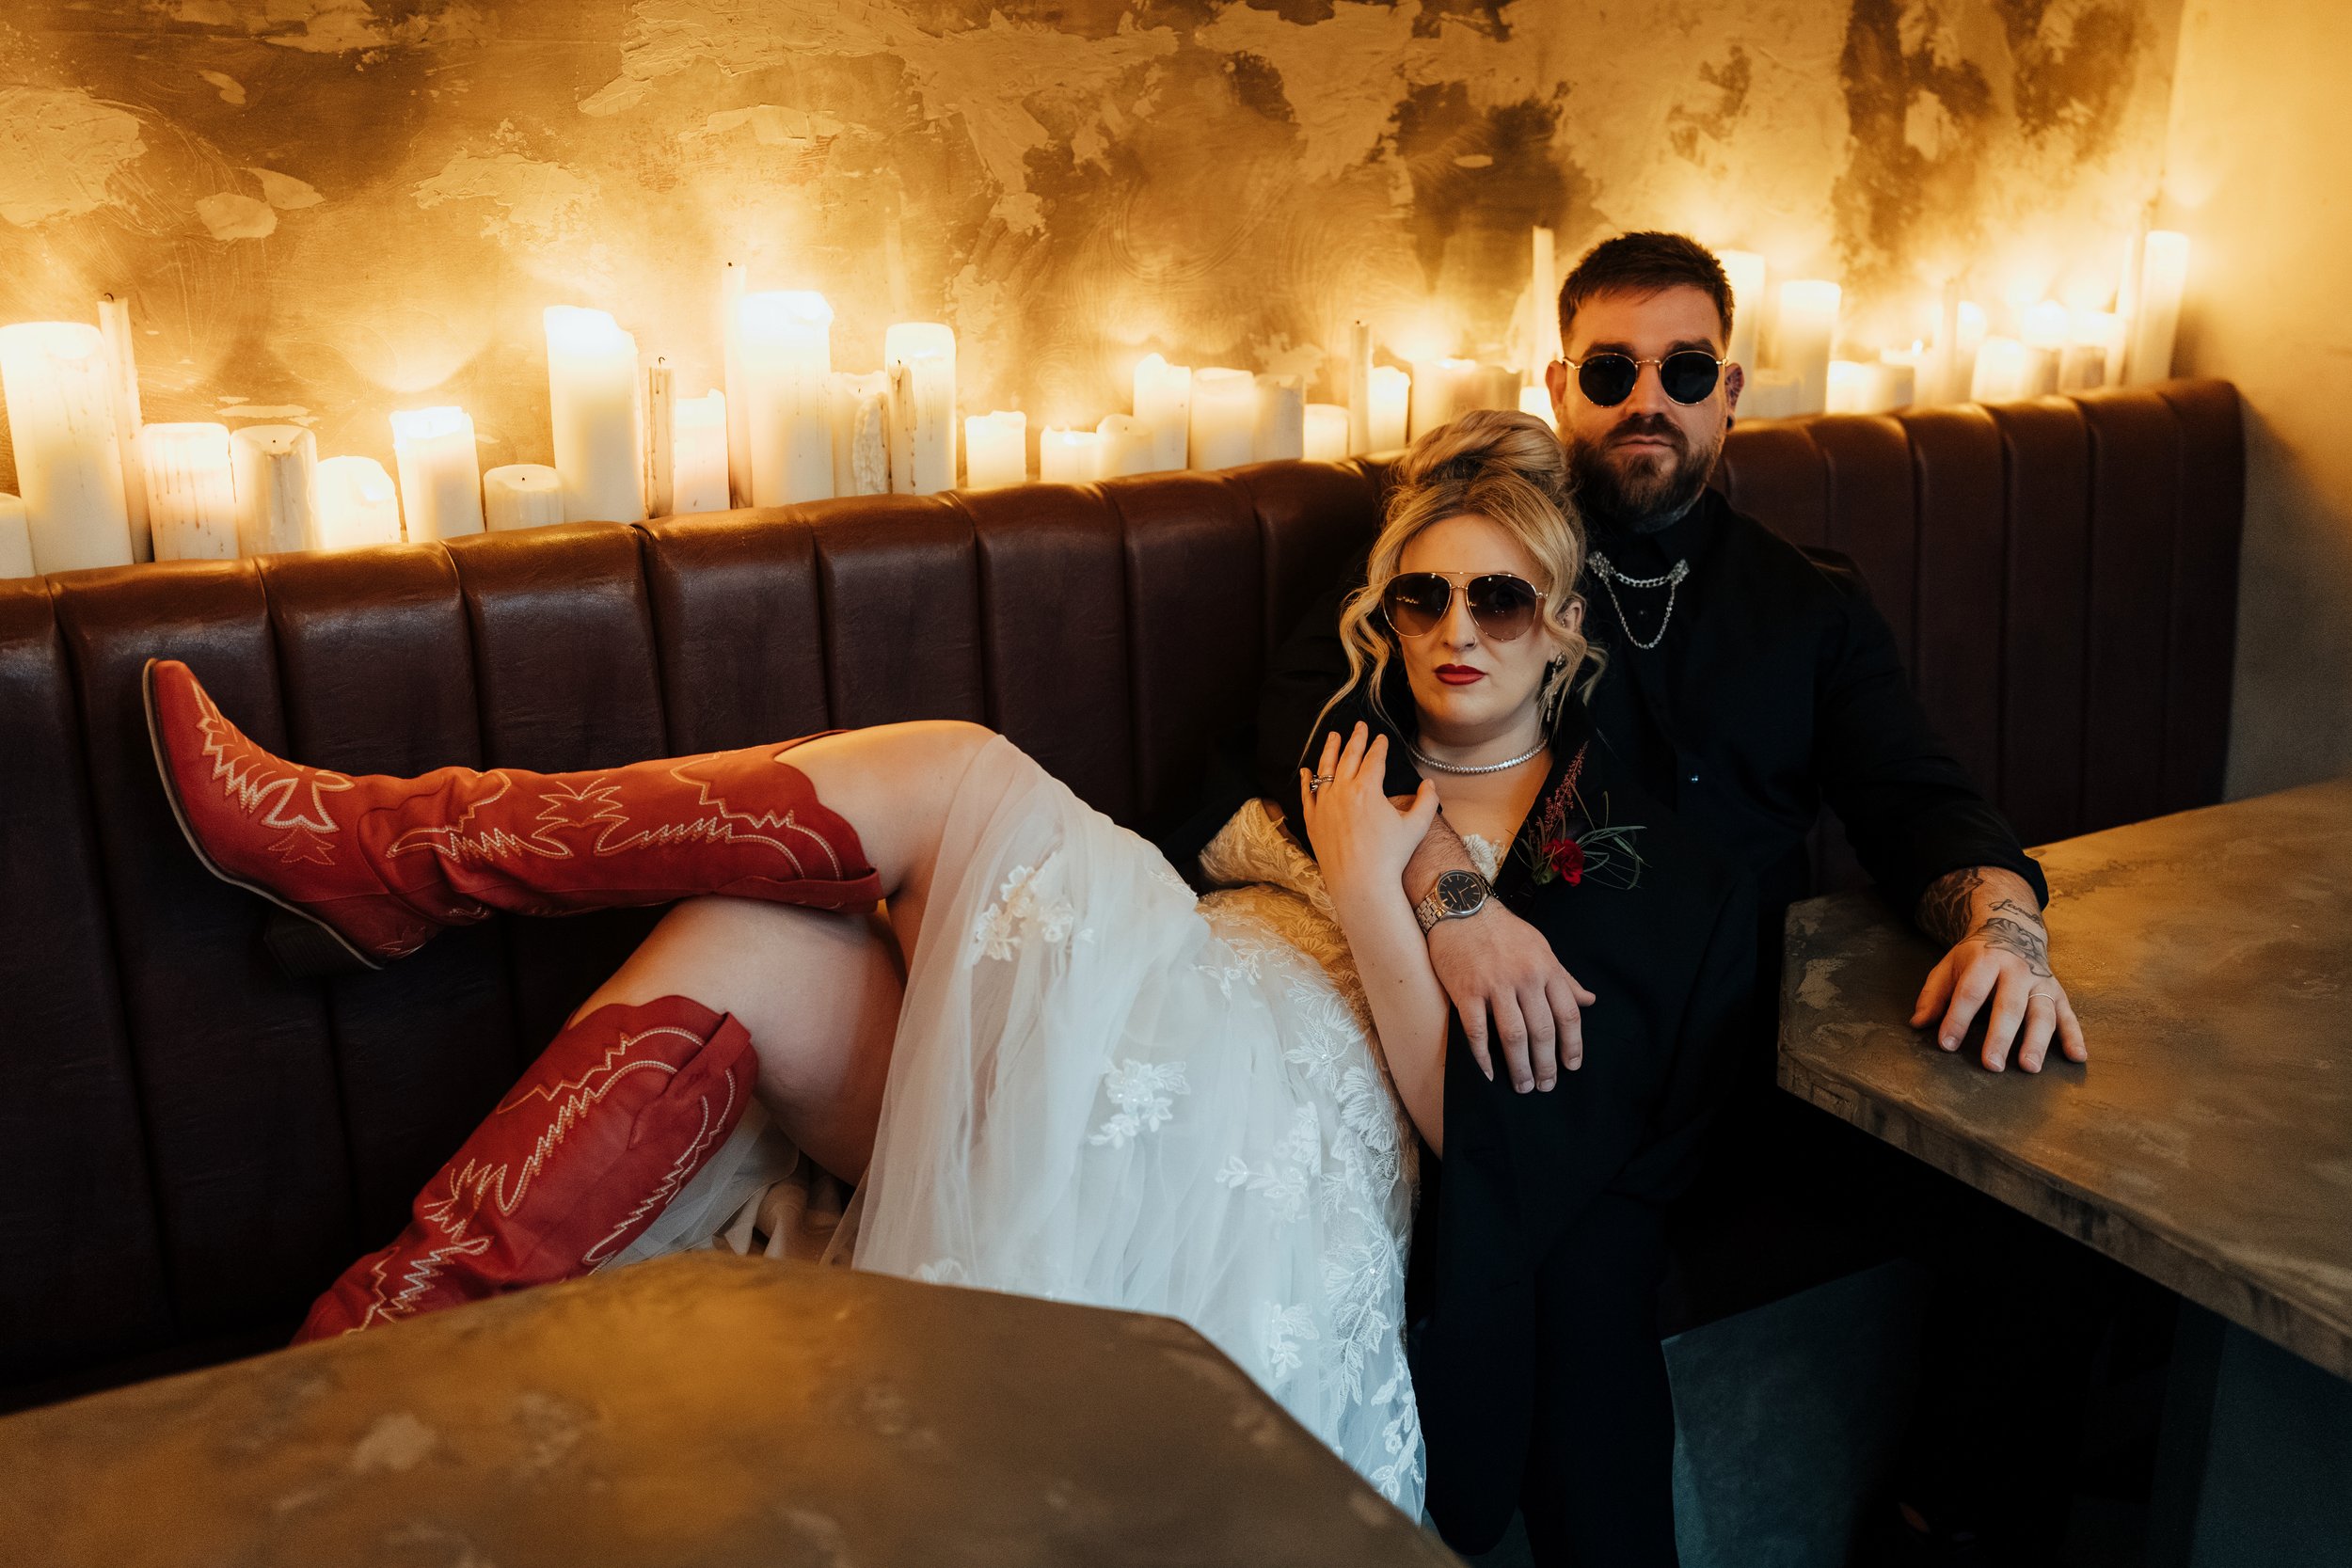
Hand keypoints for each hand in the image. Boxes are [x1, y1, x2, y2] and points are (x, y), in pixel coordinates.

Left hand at [1300, 724, 1439, 911]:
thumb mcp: (1416, 826)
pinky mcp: (1313, 820)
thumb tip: (1430, 783)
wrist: (1360, 883)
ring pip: (1325, 769)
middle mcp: (1342, 791)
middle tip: (1359, 726)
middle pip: (1348, 757)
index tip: (1381, 738)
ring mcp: (1324, 804)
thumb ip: (1426, 801)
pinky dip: (1307, 780)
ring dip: (1330, 750)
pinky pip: (1307, 794)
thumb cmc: (1390, 856)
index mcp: (1367, 788)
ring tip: (1333, 736)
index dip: (1379, 746)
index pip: (1374, 759)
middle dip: (1355, 739)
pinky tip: (1307, 771)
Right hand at [1426, 900, 1595, 1091]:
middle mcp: (1524, 978)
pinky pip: (1477, 1031)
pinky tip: (1489, 1073)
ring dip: (1520, 1066)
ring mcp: (1494, 985)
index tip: (1571, 1067)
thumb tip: (1589, 1000)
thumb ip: (1563, 977)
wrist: (1461, 906)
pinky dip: (1483, 1056)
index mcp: (1545, 968)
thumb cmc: (1502, 930)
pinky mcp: (1465, 991)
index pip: (1567, 1015)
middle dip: (1546, 1064)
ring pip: (1513, 1036)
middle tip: (1546, 1086)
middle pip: (1542, 1031)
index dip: (1572, 1045)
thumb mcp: (1541, 947)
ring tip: (1524, 1086)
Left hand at [1910, 910, 2086, 1072]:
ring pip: (2042, 1013)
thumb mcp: (1949, 966)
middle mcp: (2017, 971)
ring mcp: (2041, 982)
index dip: (1957, 1019)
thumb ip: (1934, 995)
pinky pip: (2069, 1016)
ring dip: (2037, 1041)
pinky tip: (2077, 1057)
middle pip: (2009, 1006)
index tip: (1947, 1044)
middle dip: (2000, 1036)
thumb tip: (1918, 1023)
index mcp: (1986, 961)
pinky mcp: (2058, 993)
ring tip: (2029, 1067)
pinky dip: (2075, 1037)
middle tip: (1991, 1064)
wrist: (2013, 930)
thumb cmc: (1976, 957)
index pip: (1970, 992)